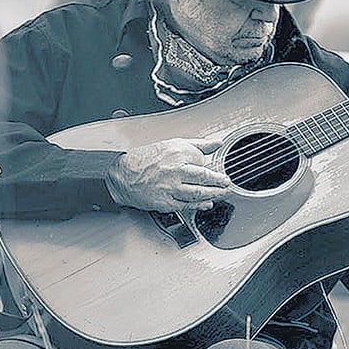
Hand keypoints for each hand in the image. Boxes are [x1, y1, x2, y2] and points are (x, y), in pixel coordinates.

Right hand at [105, 137, 231, 211]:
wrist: (122, 174)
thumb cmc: (145, 159)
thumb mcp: (172, 144)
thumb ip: (198, 144)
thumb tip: (217, 143)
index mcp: (178, 153)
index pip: (203, 160)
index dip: (211, 166)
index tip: (218, 169)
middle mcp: (175, 170)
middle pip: (205, 177)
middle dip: (219, 182)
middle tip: (227, 183)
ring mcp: (171, 187)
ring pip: (199, 193)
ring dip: (214, 194)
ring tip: (222, 193)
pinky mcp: (165, 202)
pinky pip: (187, 205)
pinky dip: (199, 205)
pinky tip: (206, 203)